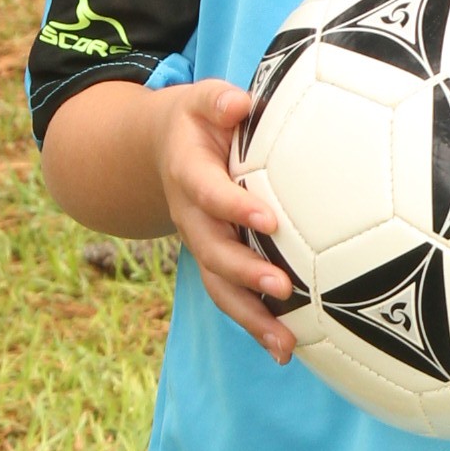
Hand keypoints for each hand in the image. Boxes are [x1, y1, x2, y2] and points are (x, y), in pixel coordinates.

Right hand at [155, 81, 297, 363]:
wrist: (163, 150)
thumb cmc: (200, 121)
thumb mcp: (202, 100)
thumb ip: (218, 100)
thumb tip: (240, 103)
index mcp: (188, 174)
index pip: (210, 193)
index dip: (234, 207)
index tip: (269, 218)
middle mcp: (191, 217)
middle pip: (212, 252)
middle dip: (245, 272)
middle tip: (281, 288)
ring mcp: (203, 246)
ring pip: (220, 287)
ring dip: (250, 318)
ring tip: (285, 345)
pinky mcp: (217, 264)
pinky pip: (232, 298)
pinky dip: (256, 326)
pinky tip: (287, 350)